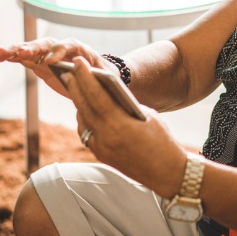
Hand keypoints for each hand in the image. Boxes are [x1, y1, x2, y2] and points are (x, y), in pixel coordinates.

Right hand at [0, 37, 111, 97]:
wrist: (97, 76)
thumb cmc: (103, 77)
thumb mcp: (104, 77)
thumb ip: (94, 74)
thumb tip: (86, 70)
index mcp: (79, 49)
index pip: (68, 46)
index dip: (59, 51)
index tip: (51, 61)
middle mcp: (61, 48)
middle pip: (45, 45)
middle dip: (32, 48)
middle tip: (19, 52)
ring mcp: (48, 54)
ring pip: (30, 49)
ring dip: (13, 50)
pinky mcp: (39, 63)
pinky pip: (23, 58)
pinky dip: (10, 56)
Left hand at [64, 56, 186, 198]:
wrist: (167, 173)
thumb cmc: (163, 140)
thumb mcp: (147, 116)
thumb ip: (126, 105)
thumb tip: (108, 95)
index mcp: (120, 125)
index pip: (97, 96)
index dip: (86, 77)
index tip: (78, 63)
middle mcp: (106, 138)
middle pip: (84, 107)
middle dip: (76, 86)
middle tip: (68, 70)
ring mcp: (102, 149)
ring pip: (83, 120)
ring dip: (78, 102)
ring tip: (75, 86)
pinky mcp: (101, 156)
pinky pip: (87, 133)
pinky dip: (85, 118)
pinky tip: (85, 108)